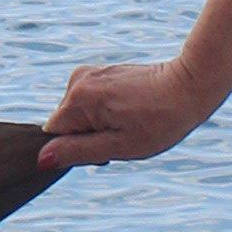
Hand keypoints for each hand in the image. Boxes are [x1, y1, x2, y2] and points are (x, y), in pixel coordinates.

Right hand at [40, 56, 212, 171]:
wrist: (189, 86)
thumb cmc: (159, 121)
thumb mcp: (118, 146)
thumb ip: (77, 151)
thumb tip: (42, 159)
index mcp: (78, 98)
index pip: (54, 134)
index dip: (77, 148)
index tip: (107, 146)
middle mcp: (78, 80)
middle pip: (66, 123)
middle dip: (88, 136)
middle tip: (124, 136)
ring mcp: (90, 73)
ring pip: (78, 114)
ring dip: (99, 125)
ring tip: (131, 122)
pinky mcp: (101, 72)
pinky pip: (90, 102)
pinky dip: (105, 113)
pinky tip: (131, 112)